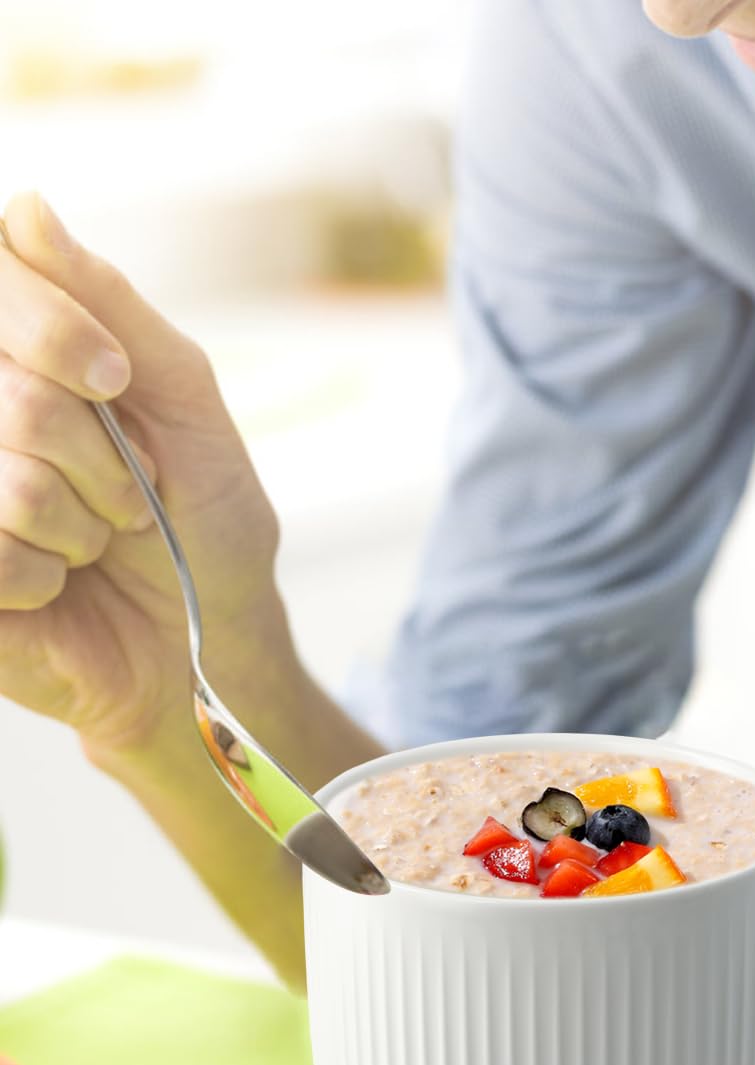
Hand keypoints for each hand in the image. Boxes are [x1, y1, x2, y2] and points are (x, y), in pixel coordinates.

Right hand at [0, 192, 282, 754]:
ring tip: (94, 541)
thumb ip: (109, 303)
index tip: (114, 380)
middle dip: (99, 453)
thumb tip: (24, 206)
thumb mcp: (183, 399)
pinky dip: (47, 576)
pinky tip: (53, 584)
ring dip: (80, 522)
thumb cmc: (201, 517)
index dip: (51, 332)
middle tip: (128, 495)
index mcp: (13, 354)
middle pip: (17, 396)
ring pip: (7, 479)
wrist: (207, 640)